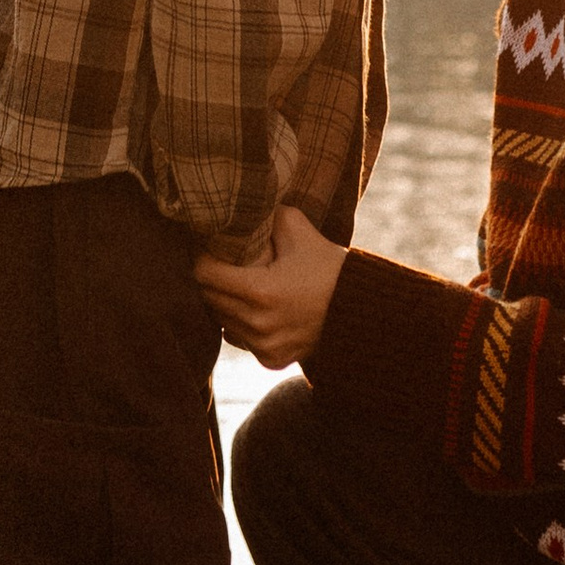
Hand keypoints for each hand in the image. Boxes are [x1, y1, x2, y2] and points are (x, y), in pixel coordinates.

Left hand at [193, 203, 346, 370]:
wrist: (361, 309)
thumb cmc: (328, 266)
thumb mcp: (299, 230)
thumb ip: (264, 215)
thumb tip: (237, 205)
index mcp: (260, 291)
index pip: (204, 274)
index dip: (203, 256)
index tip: (211, 247)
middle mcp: (258, 324)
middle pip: (209, 297)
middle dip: (212, 278)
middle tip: (223, 262)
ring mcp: (264, 345)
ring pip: (221, 320)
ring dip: (225, 302)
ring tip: (242, 284)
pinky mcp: (270, 359)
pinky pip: (239, 338)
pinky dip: (242, 323)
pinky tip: (258, 308)